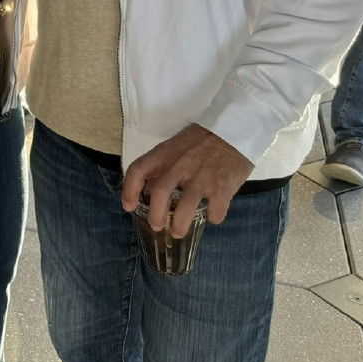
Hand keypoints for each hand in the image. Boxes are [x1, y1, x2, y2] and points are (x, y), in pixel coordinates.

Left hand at [120, 123, 253, 236]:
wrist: (234, 130)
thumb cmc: (202, 141)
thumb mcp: (176, 146)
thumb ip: (163, 165)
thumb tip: (149, 189)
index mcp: (165, 153)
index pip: (139, 170)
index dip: (129, 190)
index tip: (129, 206)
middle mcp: (180, 165)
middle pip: (159, 193)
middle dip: (155, 216)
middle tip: (157, 226)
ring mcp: (202, 176)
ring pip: (185, 208)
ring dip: (179, 225)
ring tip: (178, 231)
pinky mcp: (223, 186)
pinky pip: (215, 211)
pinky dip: (213, 217)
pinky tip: (212, 215)